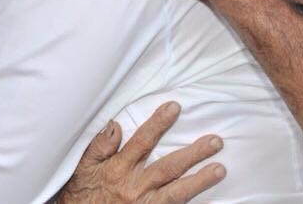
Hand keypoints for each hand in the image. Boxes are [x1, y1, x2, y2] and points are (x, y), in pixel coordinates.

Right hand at [57, 102, 224, 202]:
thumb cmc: (83, 190)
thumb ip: (99, 145)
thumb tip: (115, 124)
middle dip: (192, 154)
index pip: (142, 142)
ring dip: (200, 181)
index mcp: (119, 169)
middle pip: (168, 168)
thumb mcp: (84, 165)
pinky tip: (209, 200)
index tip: (175, 107)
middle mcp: (134, 186)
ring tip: (220, 169)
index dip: (158, 124)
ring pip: (176, 193)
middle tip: (215, 141)